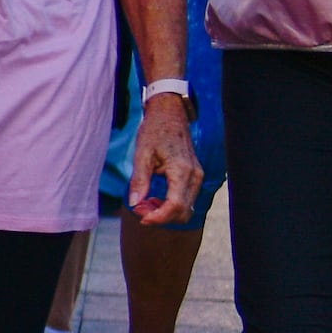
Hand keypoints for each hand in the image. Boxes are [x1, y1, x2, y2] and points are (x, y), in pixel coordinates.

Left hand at [125, 95, 200, 227]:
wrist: (170, 115)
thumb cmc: (154, 131)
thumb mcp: (141, 154)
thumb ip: (139, 180)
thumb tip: (134, 203)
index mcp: (182, 170)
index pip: (176, 206)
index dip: (159, 217)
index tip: (141, 217)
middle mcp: (194, 176)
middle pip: (183, 212)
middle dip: (159, 216)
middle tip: (138, 207)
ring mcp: (197, 177)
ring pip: (186, 209)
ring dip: (164, 213)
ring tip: (144, 203)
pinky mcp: (194, 178)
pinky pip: (186, 200)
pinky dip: (170, 206)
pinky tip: (153, 199)